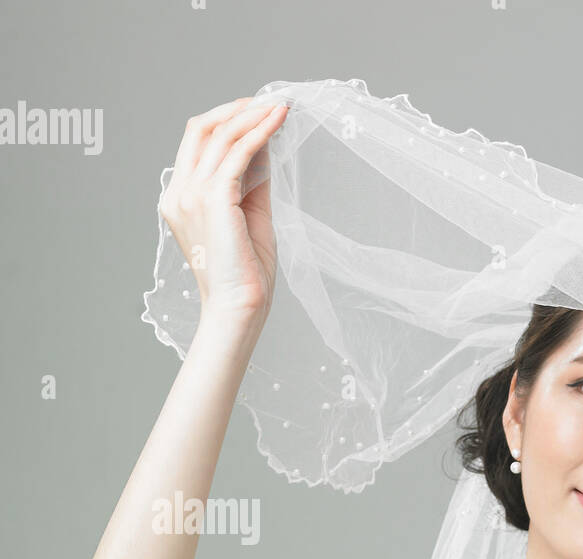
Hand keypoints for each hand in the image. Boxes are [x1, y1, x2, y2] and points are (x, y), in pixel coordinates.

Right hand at [158, 96, 289, 325]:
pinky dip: (259, 132)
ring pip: (220, 135)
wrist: (240, 309)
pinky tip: (278, 121)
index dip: (226, 119)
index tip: (256, 111)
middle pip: (202, 129)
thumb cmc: (246, 274)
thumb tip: (264, 145)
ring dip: (252, 116)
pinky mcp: (214, 199)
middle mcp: (179, 192)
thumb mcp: (250, 218)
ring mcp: (191, 194)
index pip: (197, 142)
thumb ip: (252, 182)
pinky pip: (238, 153)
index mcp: (180, 197)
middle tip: (269, 101)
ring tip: (279, 106)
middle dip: (237, 109)